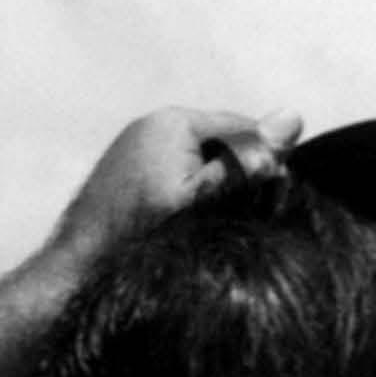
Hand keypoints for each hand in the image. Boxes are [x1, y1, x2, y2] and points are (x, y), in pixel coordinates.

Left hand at [43, 107, 282, 268]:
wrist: (81, 262)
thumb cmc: (143, 229)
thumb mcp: (207, 194)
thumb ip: (249, 158)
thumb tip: (294, 115)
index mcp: (175, 120)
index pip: (246, 128)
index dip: (267, 161)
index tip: (274, 197)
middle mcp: (153, 123)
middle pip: (223, 142)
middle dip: (240, 172)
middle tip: (244, 213)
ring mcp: (139, 144)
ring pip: (202, 159)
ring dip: (217, 185)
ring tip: (214, 220)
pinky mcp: (130, 167)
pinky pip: (178, 170)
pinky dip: (193, 191)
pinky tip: (189, 220)